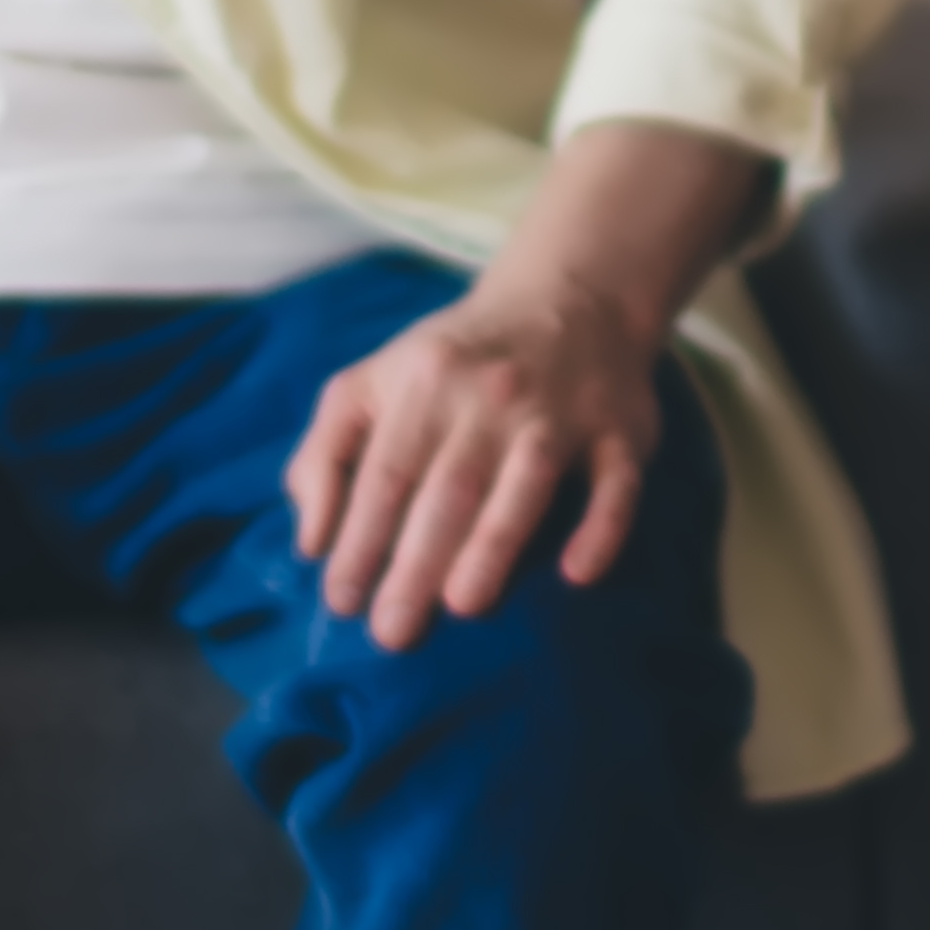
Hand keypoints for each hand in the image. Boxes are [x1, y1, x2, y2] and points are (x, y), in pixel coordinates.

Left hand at [284, 280, 668, 649]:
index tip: (341, 601)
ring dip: (495, 545)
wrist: (569, 297)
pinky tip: (578, 573)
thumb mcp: (373, 382)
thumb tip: (309, 540)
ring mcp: (560, 410)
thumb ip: (325, 452)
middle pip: (449, 487)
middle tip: (393, 632)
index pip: (385, 471)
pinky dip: (602, 526)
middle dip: (416, 562)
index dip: (359, 538)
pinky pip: (616, 483)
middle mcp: (492, 393)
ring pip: (527, 482)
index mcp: (424, 380)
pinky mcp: (620, 430)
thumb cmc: (454, 361)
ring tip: (464, 606)